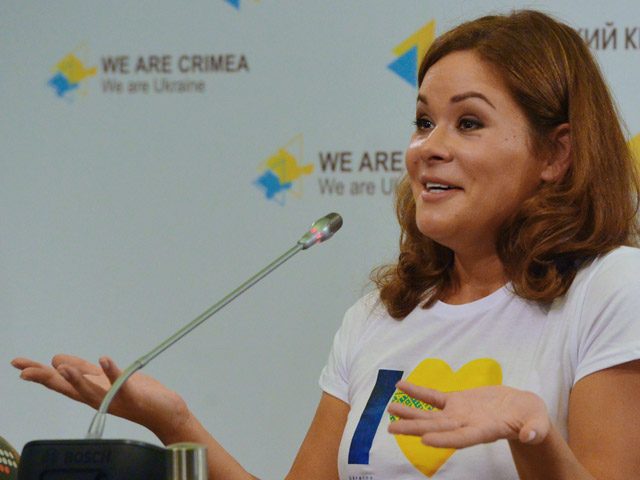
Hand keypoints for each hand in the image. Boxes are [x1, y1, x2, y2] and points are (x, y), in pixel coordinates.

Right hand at [11, 355, 189, 438]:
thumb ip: (82, 371)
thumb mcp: (103, 379)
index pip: (59, 379)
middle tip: (24, 371)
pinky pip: (120, 383)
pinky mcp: (132, 396)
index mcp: (89, 389)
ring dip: (75, 378)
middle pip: (66, 387)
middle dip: (45, 378)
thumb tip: (56, 361)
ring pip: (90, 389)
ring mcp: (113, 398)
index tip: (17, 364)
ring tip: (60, 367)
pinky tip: (103, 359)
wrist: (162, 412)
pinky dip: (111, 371)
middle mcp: (97, 396)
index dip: (39, 372)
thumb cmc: (135, 395)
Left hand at [387, 380, 549, 447]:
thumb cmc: (533, 419)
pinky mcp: (457, 402)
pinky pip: (433, 397)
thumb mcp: (538, 423)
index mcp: (485, 432)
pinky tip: (400, 387)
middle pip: (438, 429)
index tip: (425, 440)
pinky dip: (417, 392)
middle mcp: (466, 425)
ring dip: (410, 413)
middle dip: (414, 429)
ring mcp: (459, 414)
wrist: (523, 411)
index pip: (462, 438)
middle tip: (391, 430)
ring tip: (389, 410)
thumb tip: (532, 435)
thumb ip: (535, 430)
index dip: (445, 440)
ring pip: (431, 415)